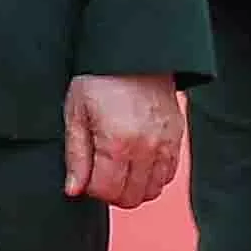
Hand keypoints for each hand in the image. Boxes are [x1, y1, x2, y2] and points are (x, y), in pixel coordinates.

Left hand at [63, 73, 182, 206]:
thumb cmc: (100, 78)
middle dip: (111, 191)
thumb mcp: (76, 111)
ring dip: (132, 186)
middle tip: (100, 171)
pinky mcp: (177, 139)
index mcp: (117, 142)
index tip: (85, 174)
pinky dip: (151, 176)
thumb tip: (74, 189)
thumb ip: (76, 155)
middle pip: (130, 198)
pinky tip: (136, 160)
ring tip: (117, 165)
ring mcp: (166, 145)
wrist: (132, 53)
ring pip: (151, 191)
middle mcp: (146, 148)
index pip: (106, 192)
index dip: (91, 188)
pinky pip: (167, 176)